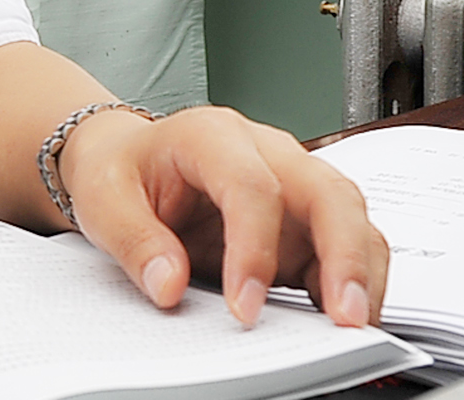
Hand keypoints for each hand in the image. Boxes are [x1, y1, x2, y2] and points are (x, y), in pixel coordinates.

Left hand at [56, 105, 388, 330]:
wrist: (129, 163)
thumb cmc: (121, 173)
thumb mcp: (102, 200)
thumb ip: (133, 241)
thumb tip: (169, 285)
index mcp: (211, 134)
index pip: (252, 186)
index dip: (254, 250)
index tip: (242, 308)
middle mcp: (266, 151)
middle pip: (328, 192)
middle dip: (344, 256)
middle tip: (344, 318)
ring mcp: (292, 183)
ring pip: (351, 218)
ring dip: (361, 273)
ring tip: (354, 329)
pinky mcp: (304, 220)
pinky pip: (347, 246)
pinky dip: (354, 282)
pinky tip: (340, 319)